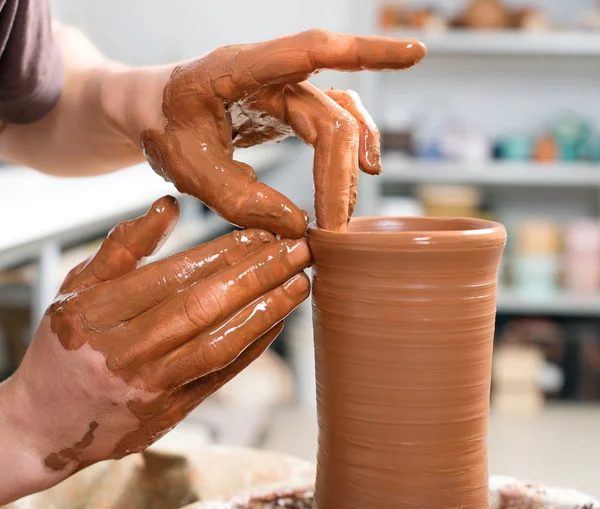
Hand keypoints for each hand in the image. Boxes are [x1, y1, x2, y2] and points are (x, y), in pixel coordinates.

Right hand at [0, 196, 309, 502]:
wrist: (45, 424)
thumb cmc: (63, 348)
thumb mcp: (77, 289)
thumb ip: (122, 247)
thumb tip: (169, 206)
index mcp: (99, 313)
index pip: (176, 274)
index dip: (225, 252)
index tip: (263, 232)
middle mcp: (126, 351)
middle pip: (204, 306)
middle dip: (259, 275)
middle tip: (299, 250)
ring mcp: (150, 387)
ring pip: (220, 342)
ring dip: (267, 310)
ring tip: (300, 282)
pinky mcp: (169, 413)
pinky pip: (220, 375)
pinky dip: (253, 346)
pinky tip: (278, 319)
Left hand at [134, 30, 425, 235]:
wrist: (150, 111)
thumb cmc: (162, 128)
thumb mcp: (188, 169)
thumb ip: (240, 200)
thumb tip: (298, 228)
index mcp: (237, 70)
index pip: (311, 51)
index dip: (366, 52)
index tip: (415, 55)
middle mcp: (269, 72)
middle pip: (328, 117)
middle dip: (338, 175)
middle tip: (334, 227)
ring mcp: (282, 88)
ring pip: (336, 120)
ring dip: (348, 165)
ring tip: (346, 210)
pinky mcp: (288, 106)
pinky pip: (330, 123)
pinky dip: (347, 150)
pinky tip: (358, 174)